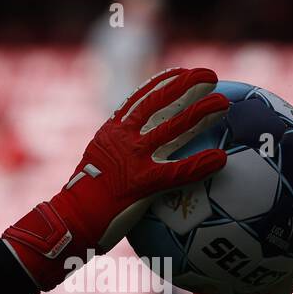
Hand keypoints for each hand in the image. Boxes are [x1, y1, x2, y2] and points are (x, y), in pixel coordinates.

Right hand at [3, 67, 229, 289]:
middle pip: (159, 102)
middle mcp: (122, 138)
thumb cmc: (82, 203)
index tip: (181, 72)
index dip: (162, 82)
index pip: (138, 98)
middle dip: (185, 85)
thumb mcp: (95, 169)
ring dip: (200, 113)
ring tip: (223, 103)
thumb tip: (137, 163)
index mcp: (111, 132)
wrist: (69, 222)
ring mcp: (132, 159)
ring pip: (172, 129)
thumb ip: (117, 159)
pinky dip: (201, 164)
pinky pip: (178, 171)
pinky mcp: (141, 183)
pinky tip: (221, 159)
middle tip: (209, 75)